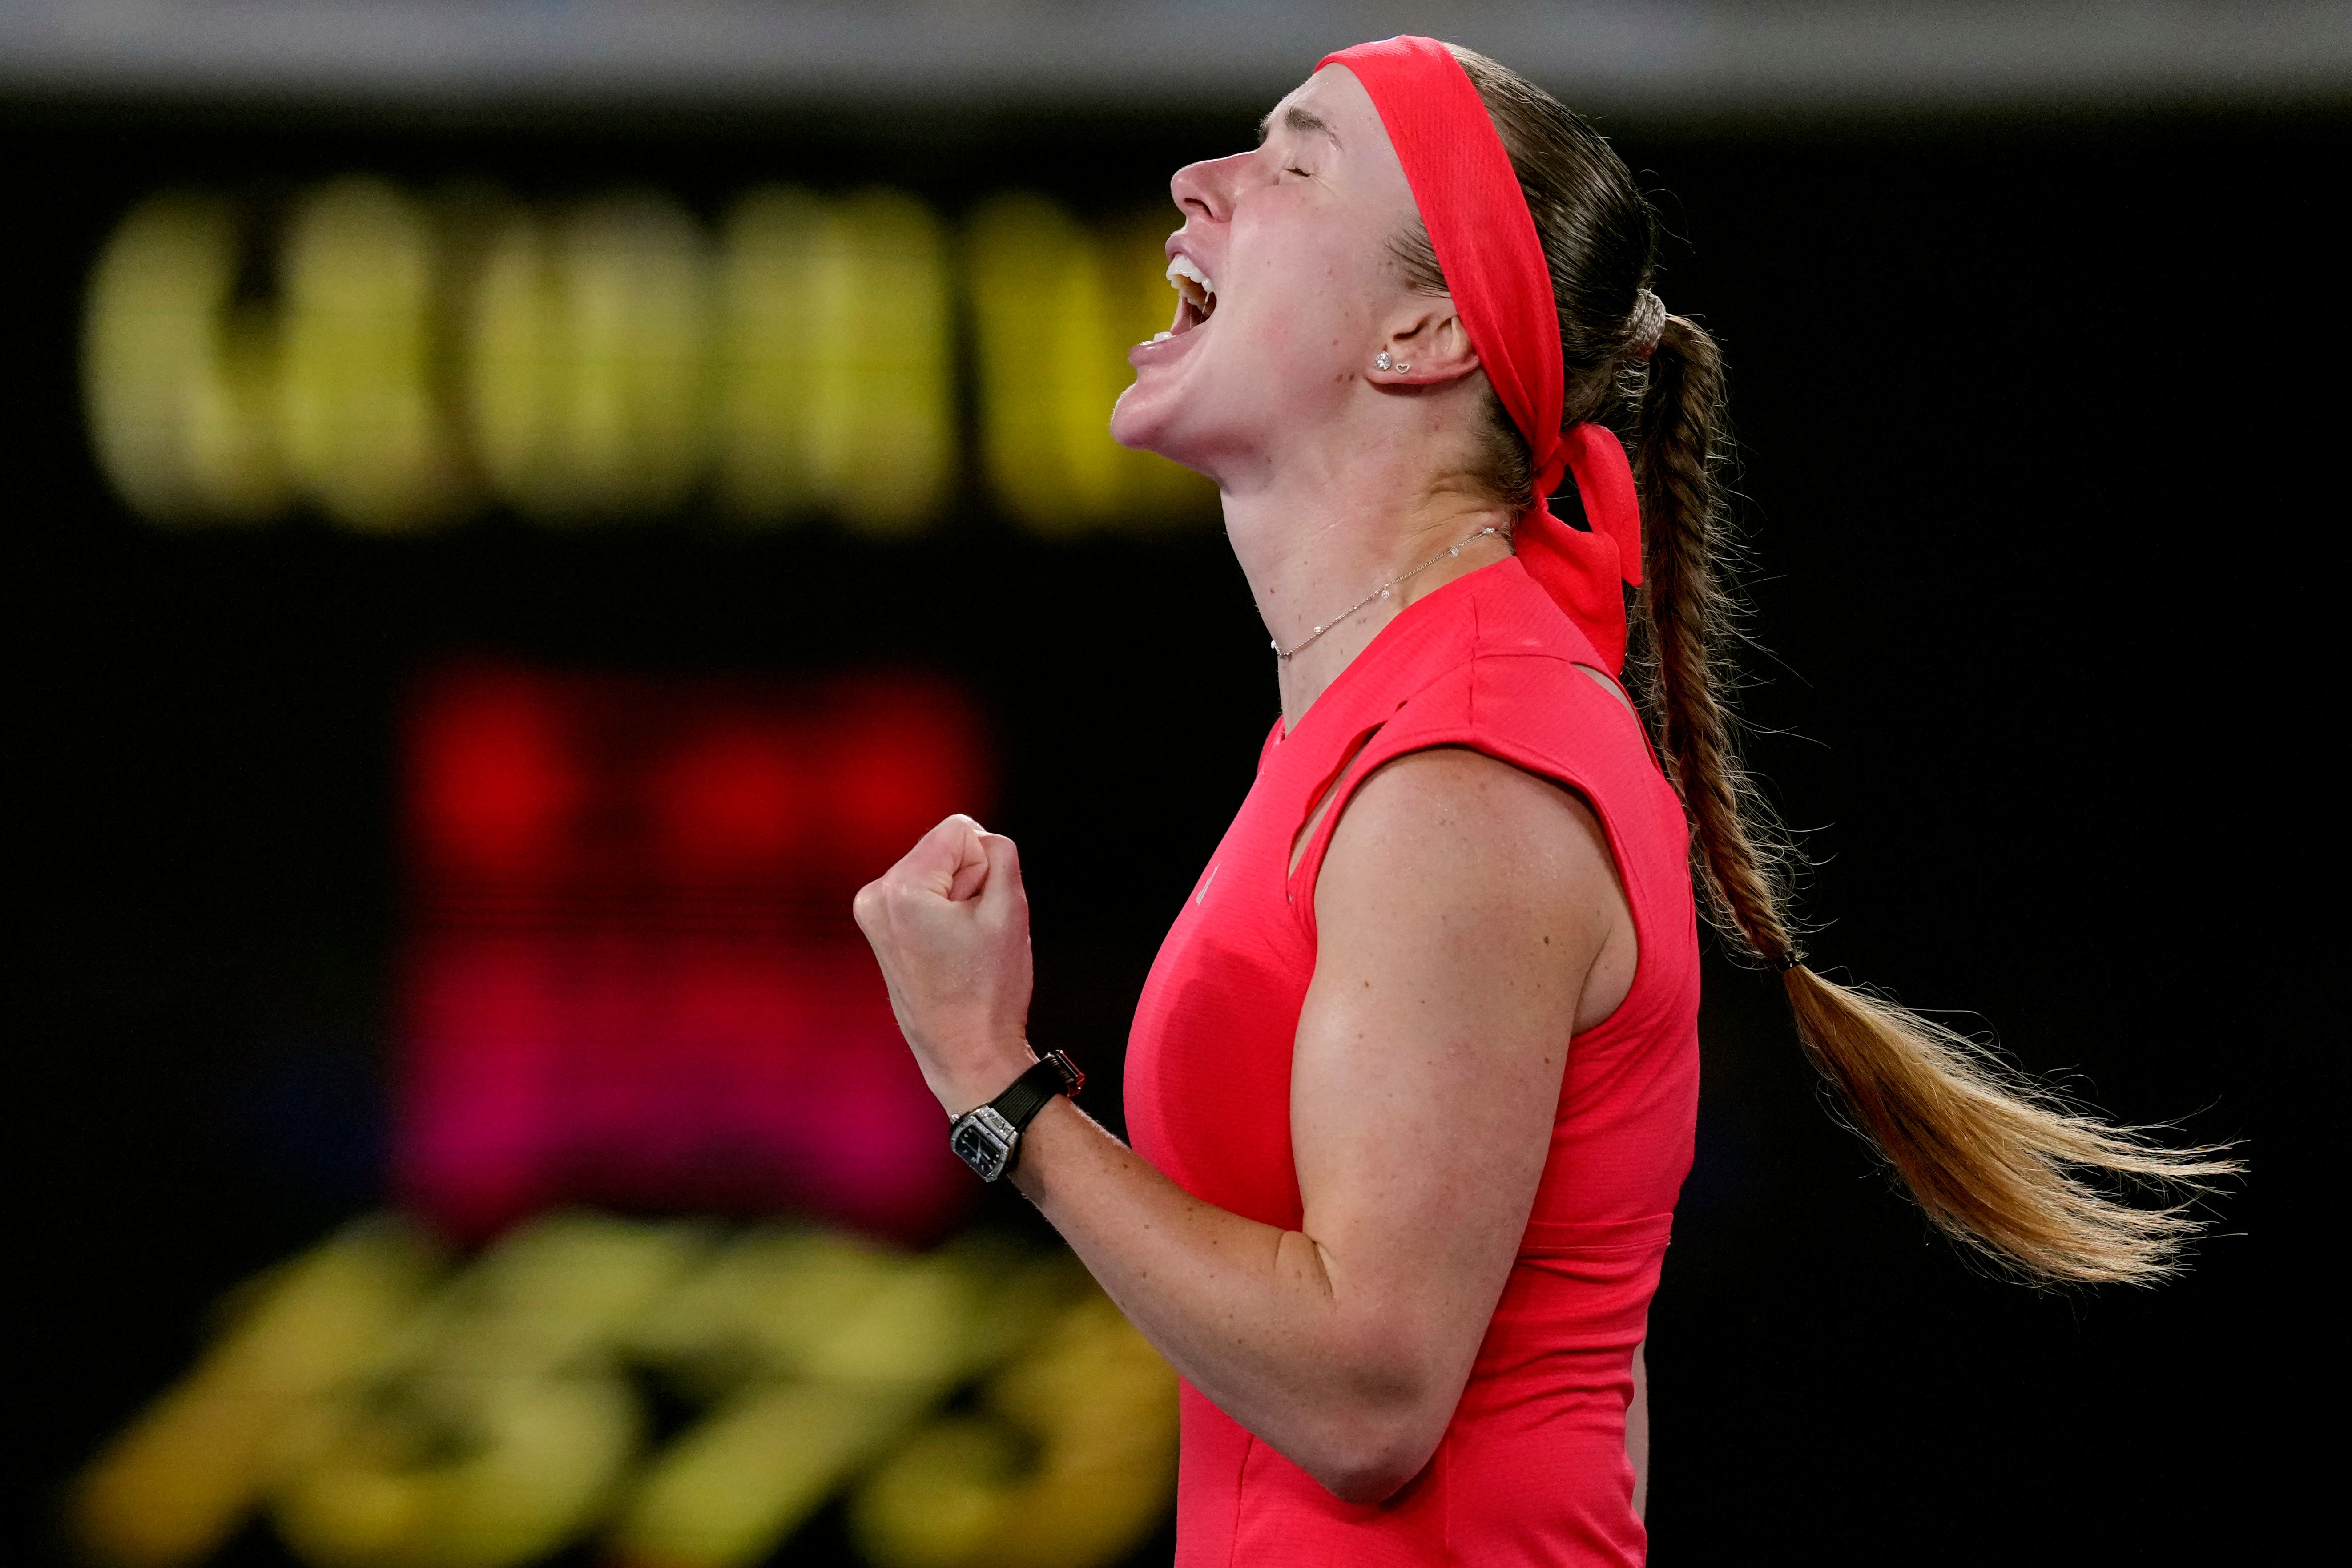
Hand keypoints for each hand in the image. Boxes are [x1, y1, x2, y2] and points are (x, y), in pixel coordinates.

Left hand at [852, 815, 1036, 1114]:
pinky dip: (942, 912)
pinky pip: (923, 893)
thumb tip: (977, 840)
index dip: (985, 866)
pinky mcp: (877, 927)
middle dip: (968, 881)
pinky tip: (947, 950)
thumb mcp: (1010, 909)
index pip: (960, 830)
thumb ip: (1000, 853)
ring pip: (935, 870)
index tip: (979, 913)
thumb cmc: (989, 988)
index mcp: (901, 889)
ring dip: (957, 899)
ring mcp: (871, 913)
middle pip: (944, 848)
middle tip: (971, 935)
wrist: (965, 1053)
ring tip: (959, 947)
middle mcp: (874, 896)